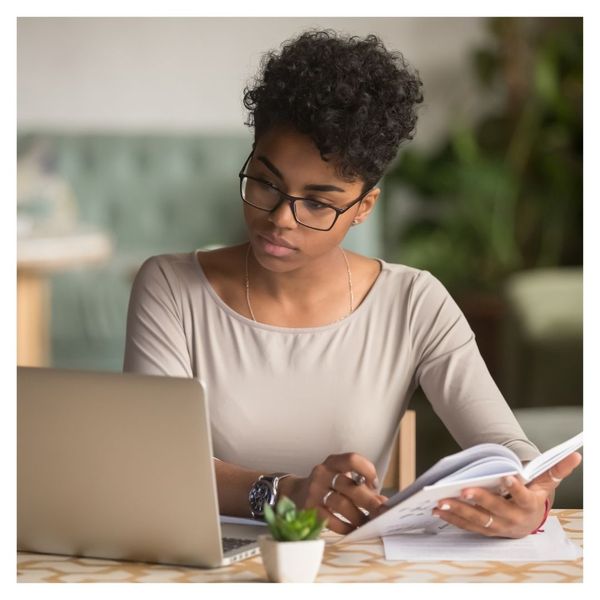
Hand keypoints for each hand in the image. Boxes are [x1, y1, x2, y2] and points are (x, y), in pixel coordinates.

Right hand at [280, 453, 386, 534]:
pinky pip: (330, 520)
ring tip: (368, 523)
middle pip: (349, 485)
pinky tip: (353, 529)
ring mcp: (314, 491)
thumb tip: (382, 502)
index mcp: (332, 462)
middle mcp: (322, 473)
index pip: (352, 459)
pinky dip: (345, 526)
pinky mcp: (309, 509)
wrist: (295, 493)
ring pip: (341, 504)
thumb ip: (359, 486)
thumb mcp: (339, 477)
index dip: (367, 470)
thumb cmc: (326, 485)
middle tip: (381, 511)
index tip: (374, 484)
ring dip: (358, 516)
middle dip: (368, 500)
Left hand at [431, 451, 581, 537]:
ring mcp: (498, 527)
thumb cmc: (535, 496)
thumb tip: (576, 454)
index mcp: (529, 505)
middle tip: (463, 489)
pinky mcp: (485, 530)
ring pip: (477, 520)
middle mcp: (514, 519)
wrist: (530, 520)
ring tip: (441, 501)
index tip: (506, 476)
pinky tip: (438, 509)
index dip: (516, 487)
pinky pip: (467, 526)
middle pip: (495, 510)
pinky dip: (452, 518)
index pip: (523, 496)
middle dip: (479, 500)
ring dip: (458, 511)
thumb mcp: (546, 482)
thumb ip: (557, 469)